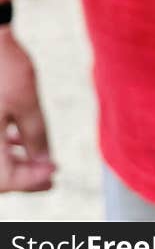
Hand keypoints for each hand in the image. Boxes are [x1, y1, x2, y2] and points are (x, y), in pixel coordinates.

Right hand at [0, 28, 54, 191]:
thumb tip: (44, 161)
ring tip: (40, 160)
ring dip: (12, 163)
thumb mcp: (26, 101)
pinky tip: (18, 141)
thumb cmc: (3, 66)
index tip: (54, 173)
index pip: (4, 180)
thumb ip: (35, 134)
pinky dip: (1, 147)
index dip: (30, 182)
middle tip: (50, 174)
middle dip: (22, 177)